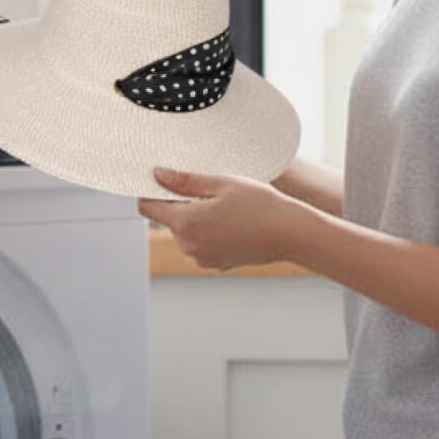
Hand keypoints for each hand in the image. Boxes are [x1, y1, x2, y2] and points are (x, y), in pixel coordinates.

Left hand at [136, 167, 313, 269]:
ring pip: (184, 231)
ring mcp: (201, 257)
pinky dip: (208, 231)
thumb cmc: (260, 205)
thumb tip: (157, 174)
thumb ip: (185, 181)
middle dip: (180, 203)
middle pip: (168, 219)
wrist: (291, 234)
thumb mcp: (222, 183)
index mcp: (186, 223)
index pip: (147, 207)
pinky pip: (200, 243)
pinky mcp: (214, 263)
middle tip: (209, 189)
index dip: (150, 191)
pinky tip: (231, 221)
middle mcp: (188, 245)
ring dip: (195, 217)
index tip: (163, 179)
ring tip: (224, 206)